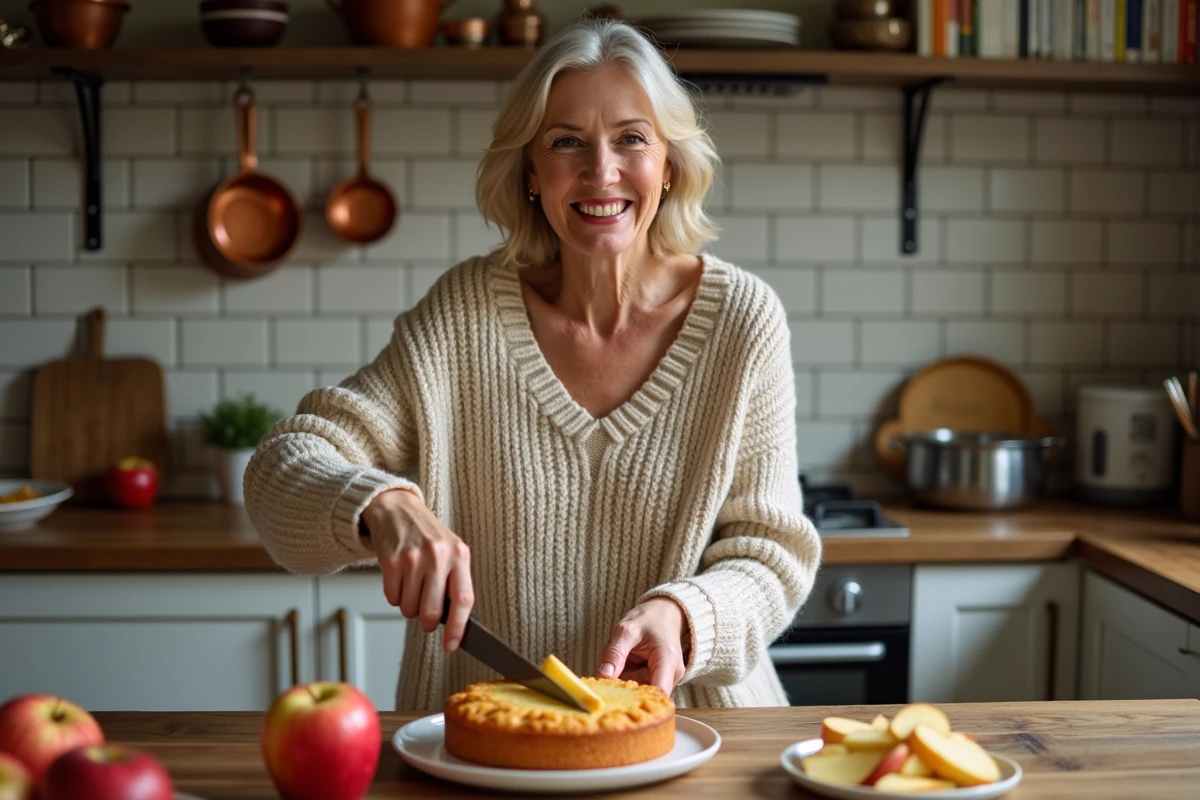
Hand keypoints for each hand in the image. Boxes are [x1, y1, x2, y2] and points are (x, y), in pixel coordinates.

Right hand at [362, 488, 473, 651]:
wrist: (397, 509)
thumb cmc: (428, 535)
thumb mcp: (451, 551)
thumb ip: (455, 581)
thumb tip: (455, 622)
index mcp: (459, 555)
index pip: (463, 599)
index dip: (458, 627)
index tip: (452, 644)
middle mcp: (438, 556)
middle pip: (432, 611)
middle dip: (427, 623)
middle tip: (426, 620)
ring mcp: (413, 558)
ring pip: (409, 608)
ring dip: (409, 607)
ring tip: (412, 587)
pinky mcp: (391, 561)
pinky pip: (392, 598)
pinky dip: (395, 596)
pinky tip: (399, 578)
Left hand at [596, 598, 689, 695]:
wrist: (664, 613)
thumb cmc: (649, 618)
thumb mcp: (627, 630)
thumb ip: (614, 652)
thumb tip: (602, 676)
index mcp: (668, 661)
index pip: (656, 693)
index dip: (634, 700)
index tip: (612, 694)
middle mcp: (672, 675)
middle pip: (642, 693)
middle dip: (621, 682)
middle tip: (612, 663)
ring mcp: (667, 680)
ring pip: (637, 690)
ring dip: (622, 677)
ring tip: (622, 656)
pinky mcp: (659, 681)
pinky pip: (638, 685)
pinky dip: (626, 676)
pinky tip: (626, 662)